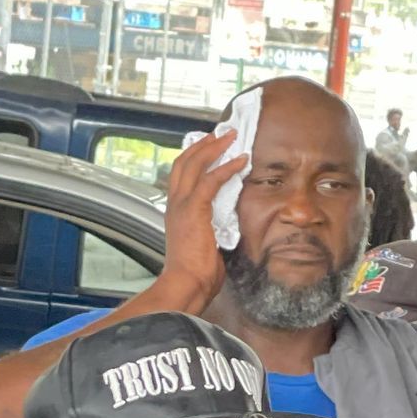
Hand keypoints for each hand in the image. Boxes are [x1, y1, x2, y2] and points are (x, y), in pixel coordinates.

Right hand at [158, 127, 247, 312]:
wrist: (186, 283)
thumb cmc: (195, 274)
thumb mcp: (202, 245)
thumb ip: (209, 229)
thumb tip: (224, 228)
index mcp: (174, 213)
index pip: (180, 176)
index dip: (193, 158)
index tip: (208, 148)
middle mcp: (174, 204)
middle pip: (184, 162)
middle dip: (202, 145)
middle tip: (220, 134)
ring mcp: (182, 205)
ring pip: (195, 164)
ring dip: (215, 148)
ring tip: (230, 137)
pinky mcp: (195, 209)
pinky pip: (212, 179)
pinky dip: (227, 167)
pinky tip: (241, 160)